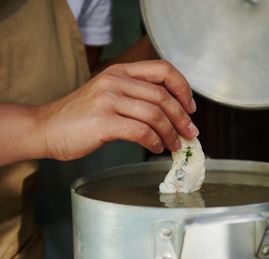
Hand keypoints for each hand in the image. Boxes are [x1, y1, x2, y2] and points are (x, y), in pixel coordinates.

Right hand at [36, 60, 198, 160]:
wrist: (45, 128)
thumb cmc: (81, 117)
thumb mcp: (109, 94)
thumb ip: (137, 96)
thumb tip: (173, 114)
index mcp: (120, 71)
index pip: (163, 69)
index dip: (183, 87)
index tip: (191, 107)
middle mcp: (115, 81)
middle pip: (163, 95)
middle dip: (182, 117)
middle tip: (191, 133)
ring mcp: (107, 100)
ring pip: (155, 114)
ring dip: (171, 133)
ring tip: (175, 145)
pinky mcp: (102, 121)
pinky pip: (141, 131)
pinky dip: (155, 141)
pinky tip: (156, 148)